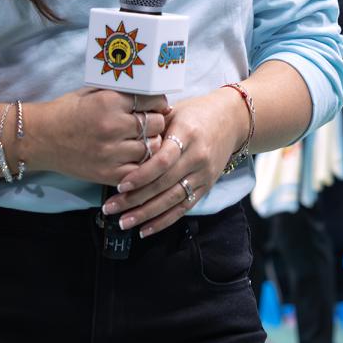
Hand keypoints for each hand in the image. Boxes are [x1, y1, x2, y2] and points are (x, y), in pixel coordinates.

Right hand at [32, 89, 169, 187]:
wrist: (40, 138)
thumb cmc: (66, 112)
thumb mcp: (92, 92)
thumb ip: (120, 93)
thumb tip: (151, 96)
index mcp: (109, 102)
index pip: (152, 101)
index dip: (157, 103)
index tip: (156, 106)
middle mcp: (113, 126)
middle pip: (156, 124)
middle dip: (155, 123)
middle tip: (148, 124)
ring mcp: (112, 152)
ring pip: (152, 148)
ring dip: (150, 144)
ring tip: (141, 140)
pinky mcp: (108, 173)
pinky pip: (140, 170)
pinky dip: (142, 164)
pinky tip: (134, 157)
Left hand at [103, 88, 247, 236]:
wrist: (232, 120)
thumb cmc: (195, 112)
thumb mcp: (174, 112)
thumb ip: (153, 129)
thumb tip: (123, 144)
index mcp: (187, 135)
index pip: (162, 161)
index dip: (141, 175)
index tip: (120, 185)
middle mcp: (197, 158)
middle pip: (164, 184)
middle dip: (135, 199)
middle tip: (111, 208)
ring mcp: (203, 175)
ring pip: (172, 200)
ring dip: (146, 214)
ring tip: (123, 222)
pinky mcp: (206, 187)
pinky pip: (183, 208)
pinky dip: (164, 221)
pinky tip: (145, 229)